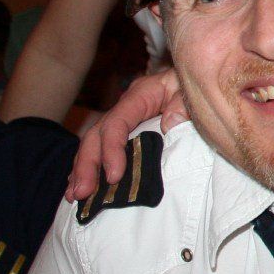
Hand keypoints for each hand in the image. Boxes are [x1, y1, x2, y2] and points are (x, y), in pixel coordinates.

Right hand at [68, 68, 185, 201]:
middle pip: (96, 135)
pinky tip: (81, 187)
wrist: (197, 76)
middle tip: (83, 193)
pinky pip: (101, 150)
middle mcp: (125, 108)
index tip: (114, 176)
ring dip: (82, 171)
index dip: (111, 149)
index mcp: (139, 95)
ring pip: (93, 145)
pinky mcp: (126, 133)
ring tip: (76, 197)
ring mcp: (122, 120)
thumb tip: (168, 125)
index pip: (117, 122)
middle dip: (87, 165)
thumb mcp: (190, 89)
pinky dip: (89, 169)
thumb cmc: (192, 86)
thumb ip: (183, 104)